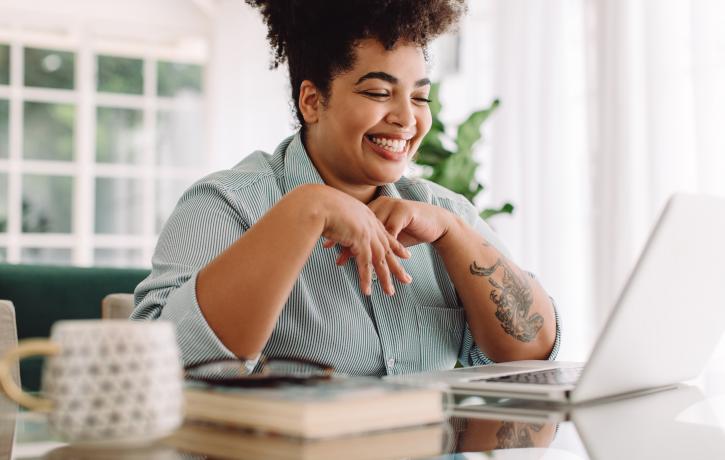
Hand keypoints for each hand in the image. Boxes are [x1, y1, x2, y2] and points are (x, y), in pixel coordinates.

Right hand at [312, 186, 411, 295]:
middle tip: (406, 280)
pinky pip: (365, 263)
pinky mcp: (359, 240)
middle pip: (387, 249)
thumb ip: (340, 220)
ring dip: (385, 278)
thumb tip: (335, 226)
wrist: (316, 202)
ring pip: (380, 259)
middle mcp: (370, 224)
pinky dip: (366, 278)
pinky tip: (367, 291)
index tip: (405, 255)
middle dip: (397, 266)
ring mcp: (366, 232)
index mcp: (366, 215)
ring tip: (390, 293)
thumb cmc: (318, 205)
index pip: (384, 234)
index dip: (395, 246)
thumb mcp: (335, 211)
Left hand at [333, 196, 453, 267]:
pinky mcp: (404, 213)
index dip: (341, 234)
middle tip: (336, 257)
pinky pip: (391, 232)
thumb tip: (348, 250)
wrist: (435, 222)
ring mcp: (392, 207)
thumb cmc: (410, 228)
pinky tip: (378, 257)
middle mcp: (381, 204)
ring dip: (366, 248)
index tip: (327, 246)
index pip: (353, 221)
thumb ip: (370, 238)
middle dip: (349, 243)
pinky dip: (384, 246)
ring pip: (375, 230)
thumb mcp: (387, 233)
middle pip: (361, 225)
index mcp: (374, 207)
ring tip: (356, 263)